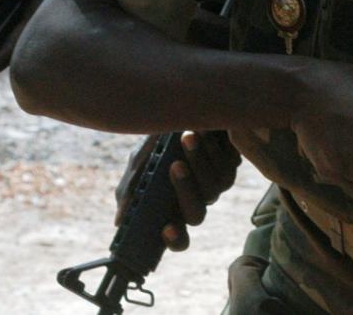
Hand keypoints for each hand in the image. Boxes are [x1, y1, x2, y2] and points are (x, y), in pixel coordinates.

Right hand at [114, 131, 241, 251]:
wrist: (184, 114)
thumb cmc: (157, 142)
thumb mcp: (140, 161)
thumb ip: (131, 188)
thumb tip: (120, 221)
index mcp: (173, 207)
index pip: (179, 239)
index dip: (175, 239)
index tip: (165, 228)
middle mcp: (196, 200)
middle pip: (196, 214)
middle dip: (185, 190)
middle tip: (174, 165)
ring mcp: (216, 184)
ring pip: (215, 188)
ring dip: (199, 162)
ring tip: (186, 136)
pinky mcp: (232, 164)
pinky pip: (228, 165)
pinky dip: (213, 147)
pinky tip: (202, 128)